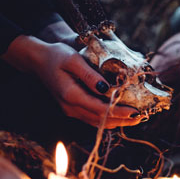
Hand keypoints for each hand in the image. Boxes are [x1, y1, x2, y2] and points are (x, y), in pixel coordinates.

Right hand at [2, 35, 141, 127]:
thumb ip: (89, 75)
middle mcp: (70, 107)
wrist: (38, 61)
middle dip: (122, 120)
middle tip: (141, 117)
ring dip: (116, 121)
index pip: (99, 109)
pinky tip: (120, 114)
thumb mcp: (73, 60)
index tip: (136, 112)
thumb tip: (107, 88)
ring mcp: (70, 110)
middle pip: (100, 120)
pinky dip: (107, 118)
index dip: (119, 112)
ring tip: (135, 118)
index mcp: (70, 95)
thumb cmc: (56, 56)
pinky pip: (92, 118)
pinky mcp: (72, 109)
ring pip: (96, 122)